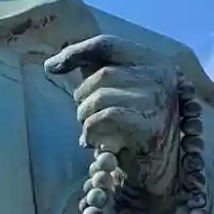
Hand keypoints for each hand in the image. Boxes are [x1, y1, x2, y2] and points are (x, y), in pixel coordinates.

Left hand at [44, 35, 181, 203]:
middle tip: (82, 116)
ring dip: (84, 116)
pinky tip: (91, 142)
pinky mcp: (151, 126)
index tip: (51, 67)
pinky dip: (90, 130)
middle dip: (82, 96)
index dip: (76, 52)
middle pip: (102, 73)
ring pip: (101, 97)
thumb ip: (96, 71)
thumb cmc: (133, 127)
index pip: (108, 44)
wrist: (160, 169)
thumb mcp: (119, 91)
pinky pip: (105, 118)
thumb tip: (53, 63)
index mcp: (154, 60)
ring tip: (87, 130)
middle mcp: (161, 75)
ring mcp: (159, 100)